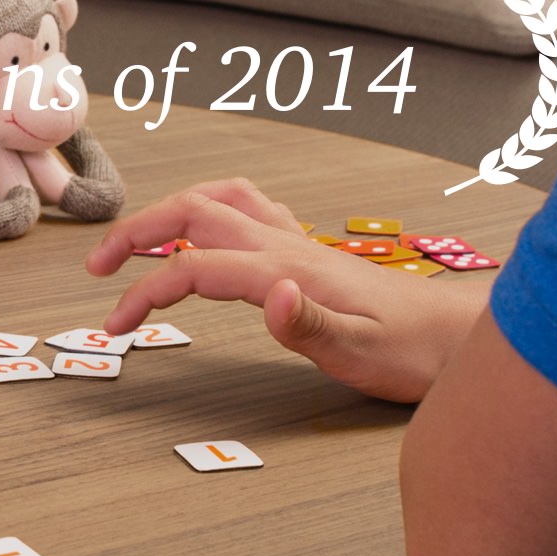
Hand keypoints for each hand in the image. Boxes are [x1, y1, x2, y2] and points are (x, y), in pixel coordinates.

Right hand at [85, 179, 487, 403]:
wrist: (459, 337)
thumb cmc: (414, 351)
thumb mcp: (364, 353)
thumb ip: (311, 325)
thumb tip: (270, 297)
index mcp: (287, 270)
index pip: (195, 268)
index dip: (146, 292)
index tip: (116, 323)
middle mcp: (286, 246)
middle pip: (192, 214)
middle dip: (135, 232)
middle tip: (97, 267)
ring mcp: (296, 243)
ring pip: (217, 202)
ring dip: (167, 212)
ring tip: (134, 241)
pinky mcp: (307, 252)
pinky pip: (246, 211)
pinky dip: (208, 212)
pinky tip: (203, 236)